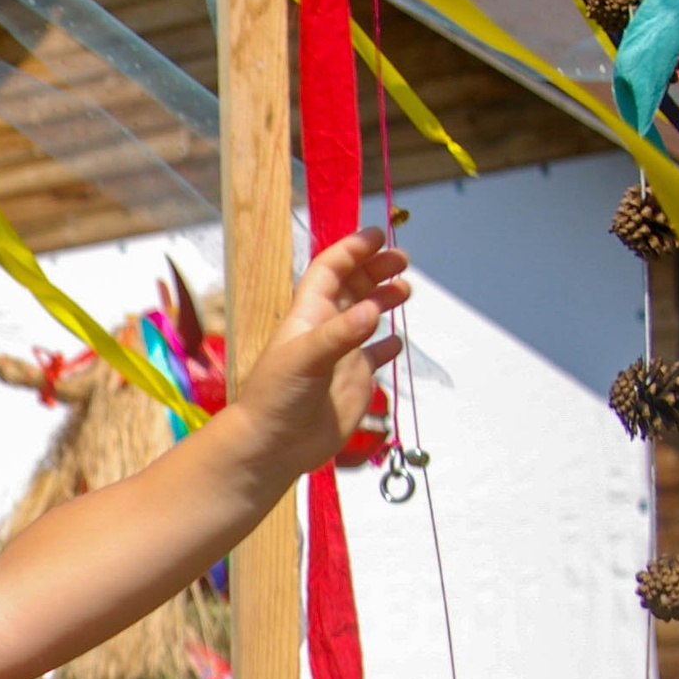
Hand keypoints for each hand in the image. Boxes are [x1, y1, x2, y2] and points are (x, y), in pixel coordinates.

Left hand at [233, 229, 410, 474]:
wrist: (274, 444)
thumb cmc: (278, 396)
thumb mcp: (305, 358)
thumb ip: (340, 334)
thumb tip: (372, 309)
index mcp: (308, 314)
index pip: (330, 269)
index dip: (352, 249)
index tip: (378, 235)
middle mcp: (326, 329)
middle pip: (352, 286)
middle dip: (375, 268)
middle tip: (402, 260)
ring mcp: (341, 354)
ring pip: (365, 315)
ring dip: (383, 298)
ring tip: (405, 289)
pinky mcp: (354, 380)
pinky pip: (374, 356)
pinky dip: (386, 346)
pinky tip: (396, 341)